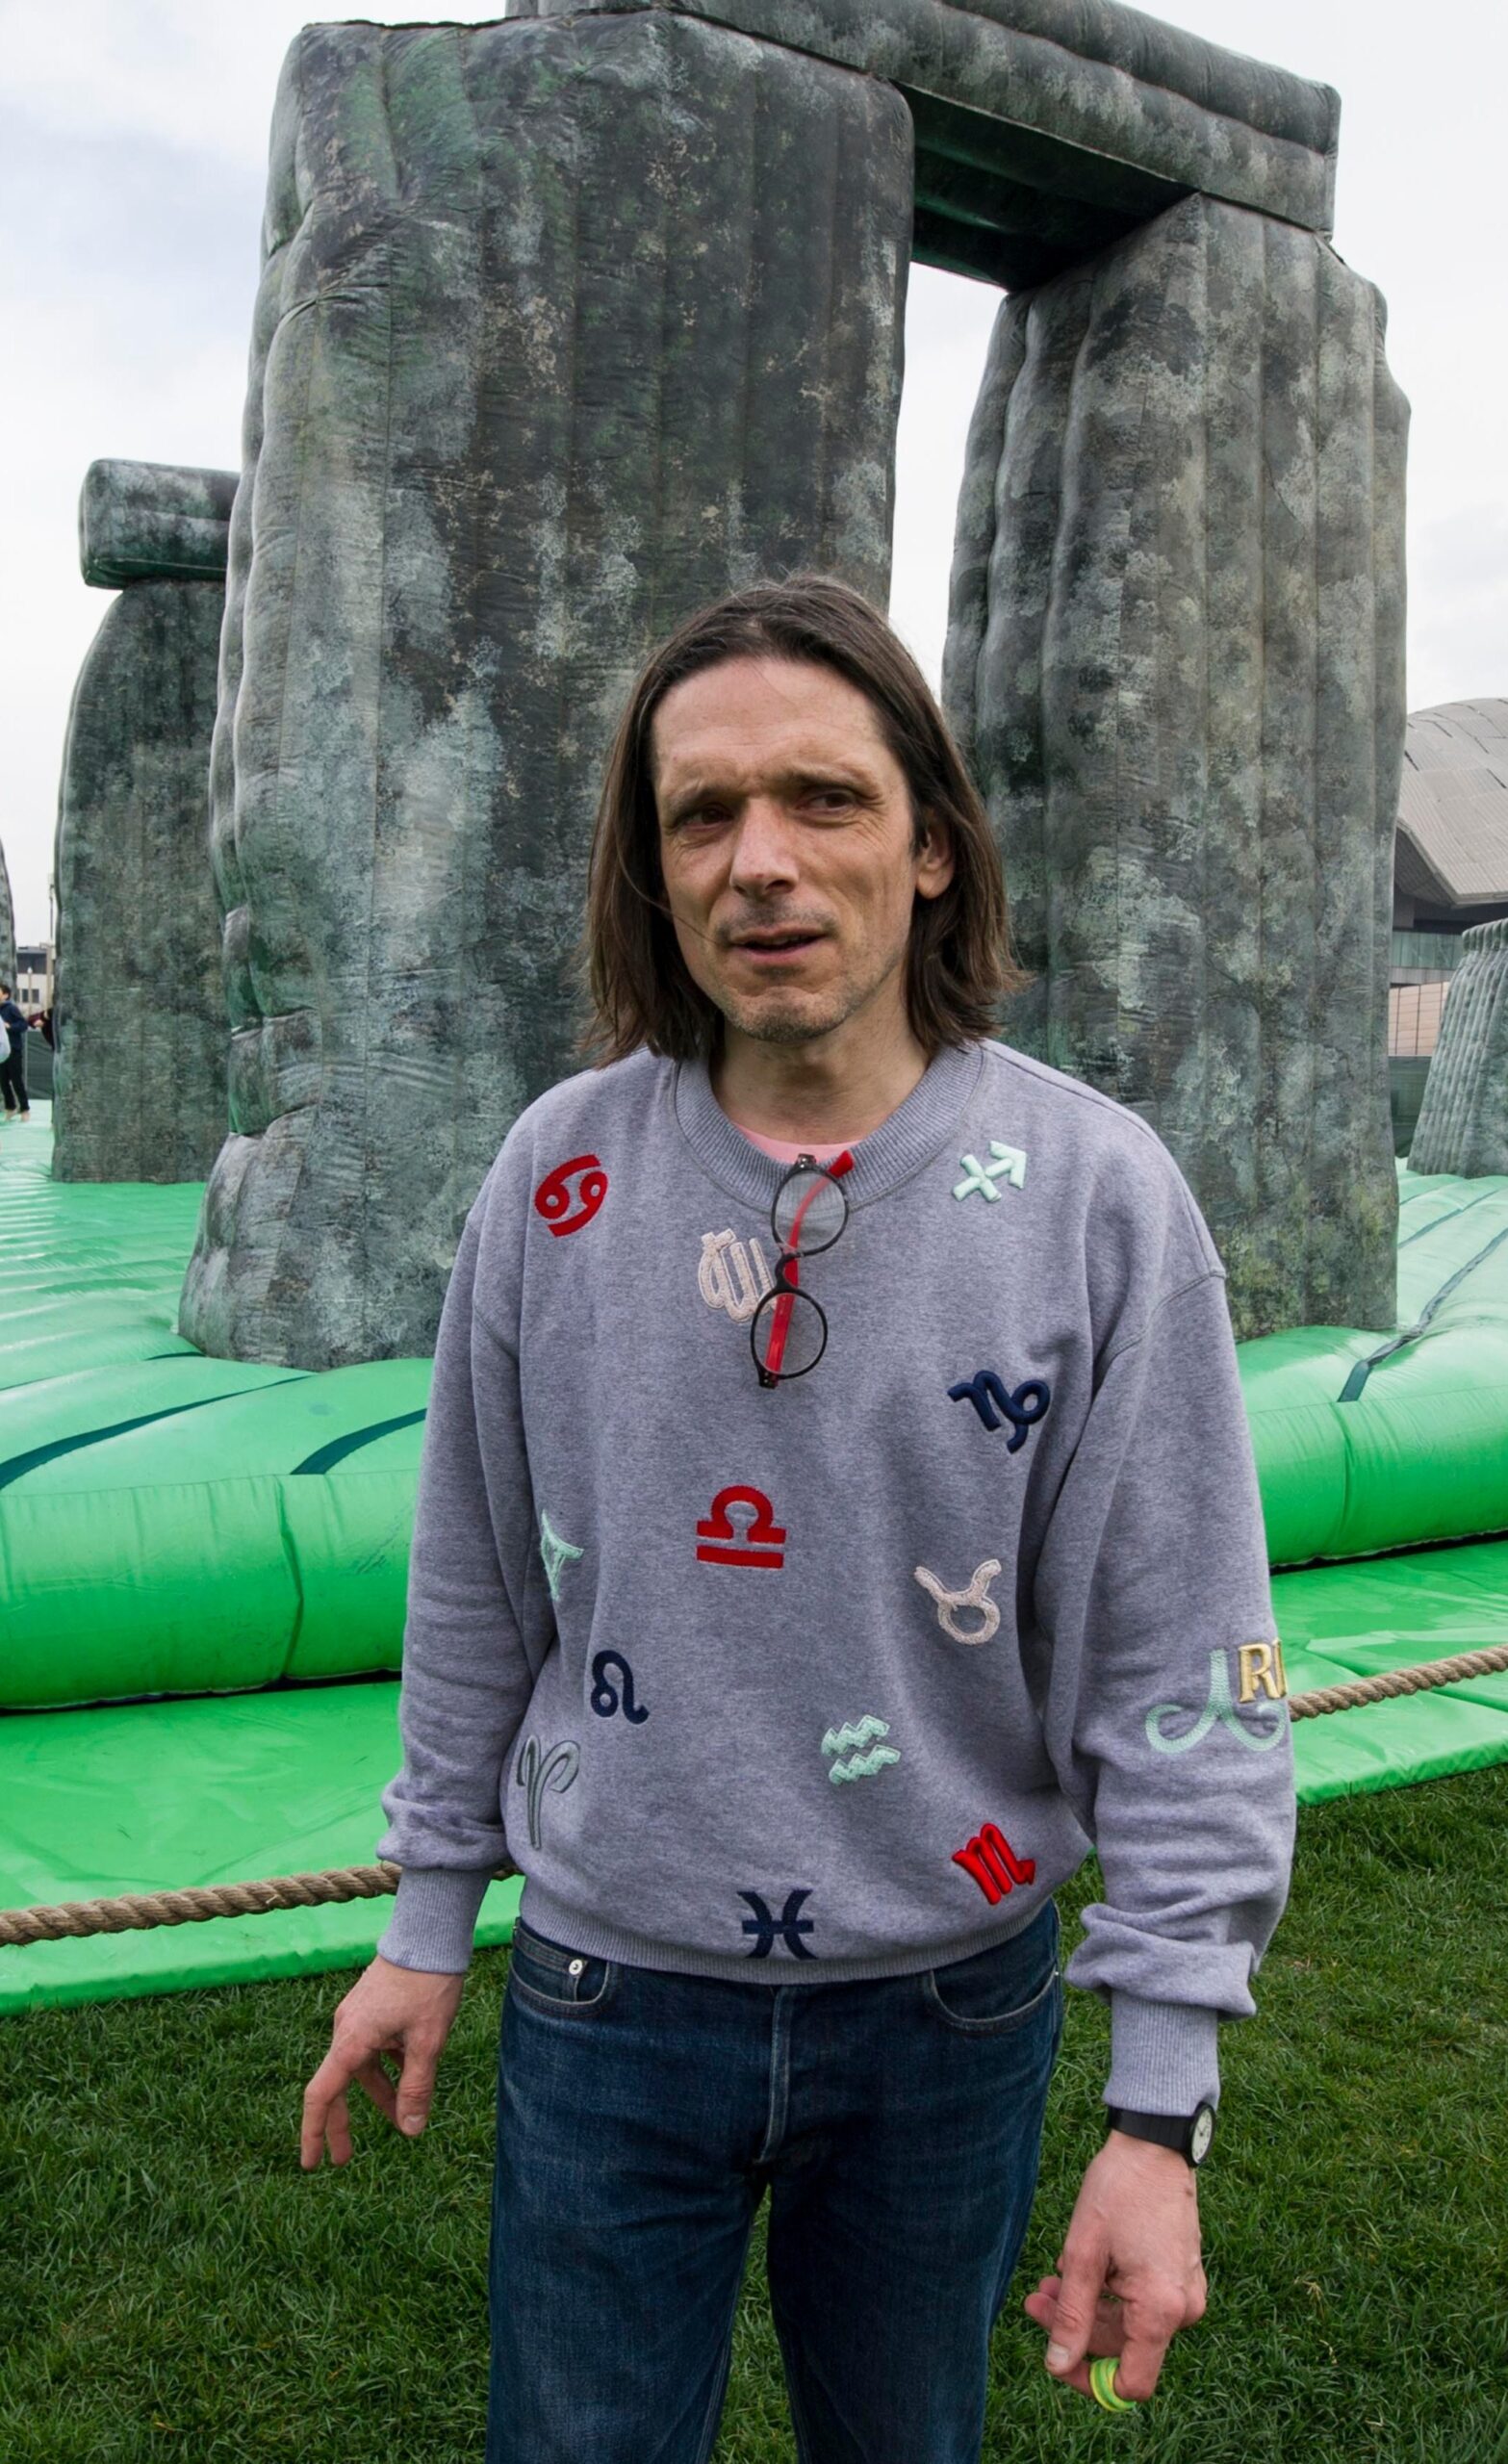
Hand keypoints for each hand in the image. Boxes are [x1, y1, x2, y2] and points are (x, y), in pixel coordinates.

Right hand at [300, 1953, 464, 2169]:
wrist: (428, 1933)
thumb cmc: (428, 1984)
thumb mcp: (428, 2041)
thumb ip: (417, 2087)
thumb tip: (411, 2130)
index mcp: (352, 2040)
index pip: (321, 2095)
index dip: (314, 2132)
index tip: (310, 2164)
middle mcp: (346, 2029)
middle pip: (338, 2085)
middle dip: (341, 2123)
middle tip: (345, 2160)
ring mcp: (357, 2017)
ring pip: (361, 2067)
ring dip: (377, 2093)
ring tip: (400, 2118)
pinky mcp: (370, 2008)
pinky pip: (372, 2048)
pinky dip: (387, 2067)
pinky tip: (409, 2073)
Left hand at [1023, 2130, 1205, 2401]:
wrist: (1154, 2145)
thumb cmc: (1118, 2193)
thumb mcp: (1083, 2254)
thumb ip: (1071, 2317)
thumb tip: (1056, 2366)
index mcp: (1161, 2311)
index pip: (1130, 2383)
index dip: (1088, 2379)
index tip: (1055, 2355)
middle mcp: (1183, 2311)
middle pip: (1123, 2349)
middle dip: (1076, 2330)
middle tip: (1035, 2298)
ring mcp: (1186, 2293)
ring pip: (1129, 2325)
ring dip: (1087, 2309)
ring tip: (1048, 2281)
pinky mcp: (1182, 2277)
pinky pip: (1142, 2305)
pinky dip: (1109, 2294)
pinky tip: (1078, 2269)